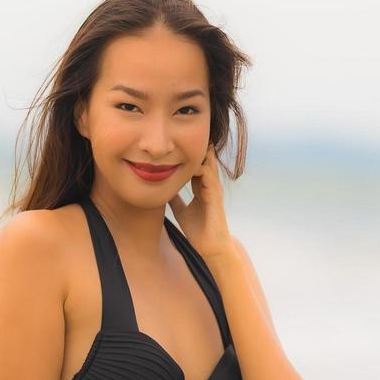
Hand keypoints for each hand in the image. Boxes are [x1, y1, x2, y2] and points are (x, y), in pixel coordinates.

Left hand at [167, 144, 232, 260]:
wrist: (210, 246)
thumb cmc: (198, 230)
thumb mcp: (181, 211)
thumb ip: (176, 199)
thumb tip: (164, 191)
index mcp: (201, 187)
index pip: (195, 164)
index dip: (186, 153)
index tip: (173, 143)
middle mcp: (209, 185)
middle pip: (203, 159)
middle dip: (193, 146)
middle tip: (180, 132)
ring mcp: (213, 189)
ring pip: (207, 163)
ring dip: (197, 152)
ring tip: (184, 139)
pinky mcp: (214, 196)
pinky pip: (208, 176)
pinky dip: (199, 167)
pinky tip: (188, 162)